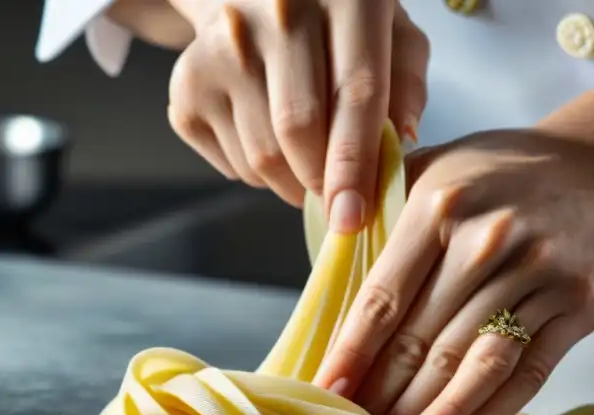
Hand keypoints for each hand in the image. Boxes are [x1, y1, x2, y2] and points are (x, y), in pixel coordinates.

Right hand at [165, 0, 428, 230]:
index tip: (354, 215)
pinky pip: (231, 165)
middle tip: (334, 196)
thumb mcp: (390, 33)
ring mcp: (223, 48)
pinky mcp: (188, 86)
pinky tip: (266, 138)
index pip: (354, 92)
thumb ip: (405, 82)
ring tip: (304, 161)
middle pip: (298, 132)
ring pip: (261, 158)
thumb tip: (399, 144)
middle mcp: (276, 12)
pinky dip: (257, 174)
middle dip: (321, 182)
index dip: (356, 163)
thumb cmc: (332, 25)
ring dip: (290, 183)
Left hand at [310, 71, 593, 414]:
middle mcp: (488, 241)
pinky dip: (489, 413)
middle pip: (424, 337)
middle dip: (384, 392)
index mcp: (440, 205)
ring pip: (473, 362)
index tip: (325, 390)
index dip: (352, 352)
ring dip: (434, 412)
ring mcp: (538, 275)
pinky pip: (525, 373)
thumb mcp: (438, 168)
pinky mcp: (576, 308)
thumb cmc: (505, 175)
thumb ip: (380, 209)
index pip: (384, 296)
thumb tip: (325, 272)